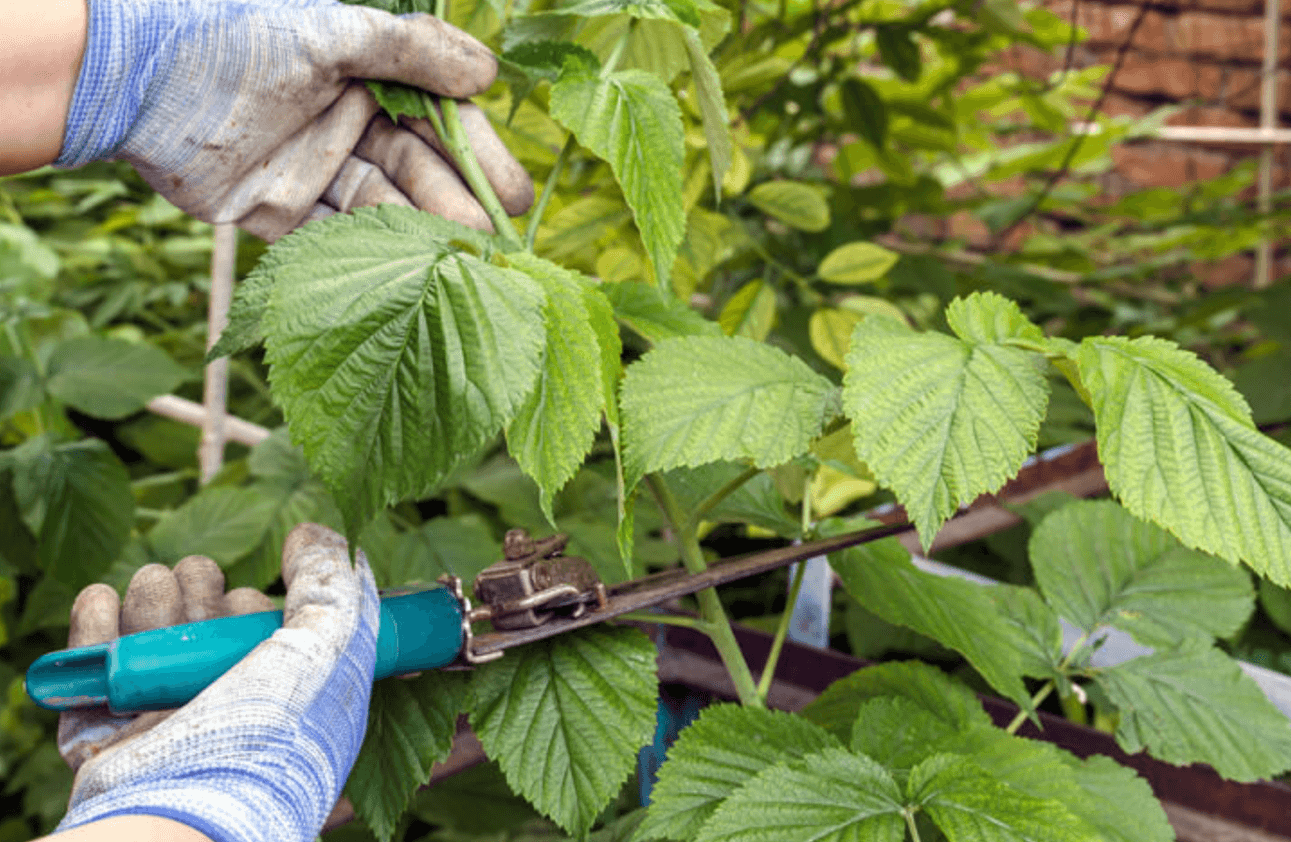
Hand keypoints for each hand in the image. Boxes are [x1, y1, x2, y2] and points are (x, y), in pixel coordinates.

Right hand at [55, 524, 378, 841]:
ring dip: (150, 599)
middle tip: (197, 580)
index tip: (253, 598)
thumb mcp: (334, 642)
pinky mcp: (109, 744)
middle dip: (197, 590)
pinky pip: (94, 676)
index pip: (263, 636)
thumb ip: (332, 581)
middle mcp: (226, 714)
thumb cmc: (275, 730)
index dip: (253, 605)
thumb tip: (315, 533)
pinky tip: (102, 598)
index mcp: (285, 700)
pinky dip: (93, 630)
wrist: (194, 808)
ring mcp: (166, 730)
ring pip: (149, 643)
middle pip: (203, 630)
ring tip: (156, 586)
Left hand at [57, 0, 532, 239]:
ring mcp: (318, 172)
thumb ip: (410, 51)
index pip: (442, 124)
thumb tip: (489, 75)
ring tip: (455, 260)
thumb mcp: (329, 32)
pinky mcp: (282, 214)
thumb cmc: (235, 35)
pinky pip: (333, 241)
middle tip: (489, 242)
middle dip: (457, 205)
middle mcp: (351, 127)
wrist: (136, 79)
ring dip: (420, 236)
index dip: (480, 159)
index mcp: (369, 80)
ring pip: (384, 211)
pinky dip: (368, 259)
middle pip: (420, 173)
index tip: (514, 196)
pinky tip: (404, 277)